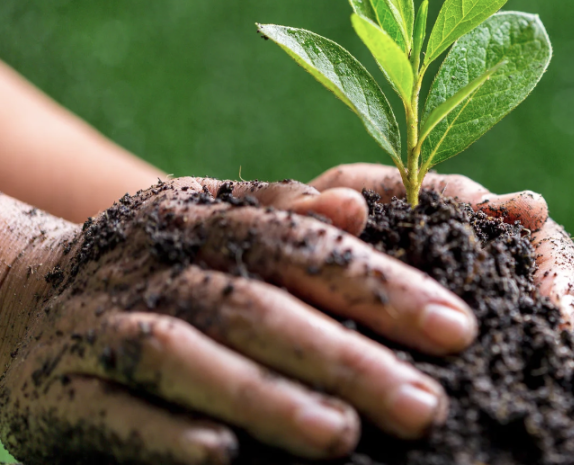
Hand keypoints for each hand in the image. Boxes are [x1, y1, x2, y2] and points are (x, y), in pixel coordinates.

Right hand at [0, 178, 477, 463]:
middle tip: (424, 406)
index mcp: (207, 224)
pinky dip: (162, 434)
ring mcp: (103, 330)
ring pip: (187, 357)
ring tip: (339, 437)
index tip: (458, 328)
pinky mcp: (59, 395)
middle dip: (346, 357)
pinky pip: (112, 415)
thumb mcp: (212, 224)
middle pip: (258, 308)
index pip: (306, 250)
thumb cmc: (156, 264)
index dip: (382, 286)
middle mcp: (157, 270)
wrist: (25, 298)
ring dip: (264, 396)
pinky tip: (220, 457)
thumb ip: (283, 220)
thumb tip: (358, 207)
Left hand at [311, 164, 573, 389]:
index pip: (475, 199)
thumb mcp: (296, 239)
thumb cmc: (299, 270)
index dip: (505, 207)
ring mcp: (514, 290)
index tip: (528, 215)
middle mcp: (486, 245)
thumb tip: (345, 205)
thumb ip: (309, 215)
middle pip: (544, 245)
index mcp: (430, 212)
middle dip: (561, 278)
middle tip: (562, 317)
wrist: (294, 337)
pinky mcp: (529, 334)